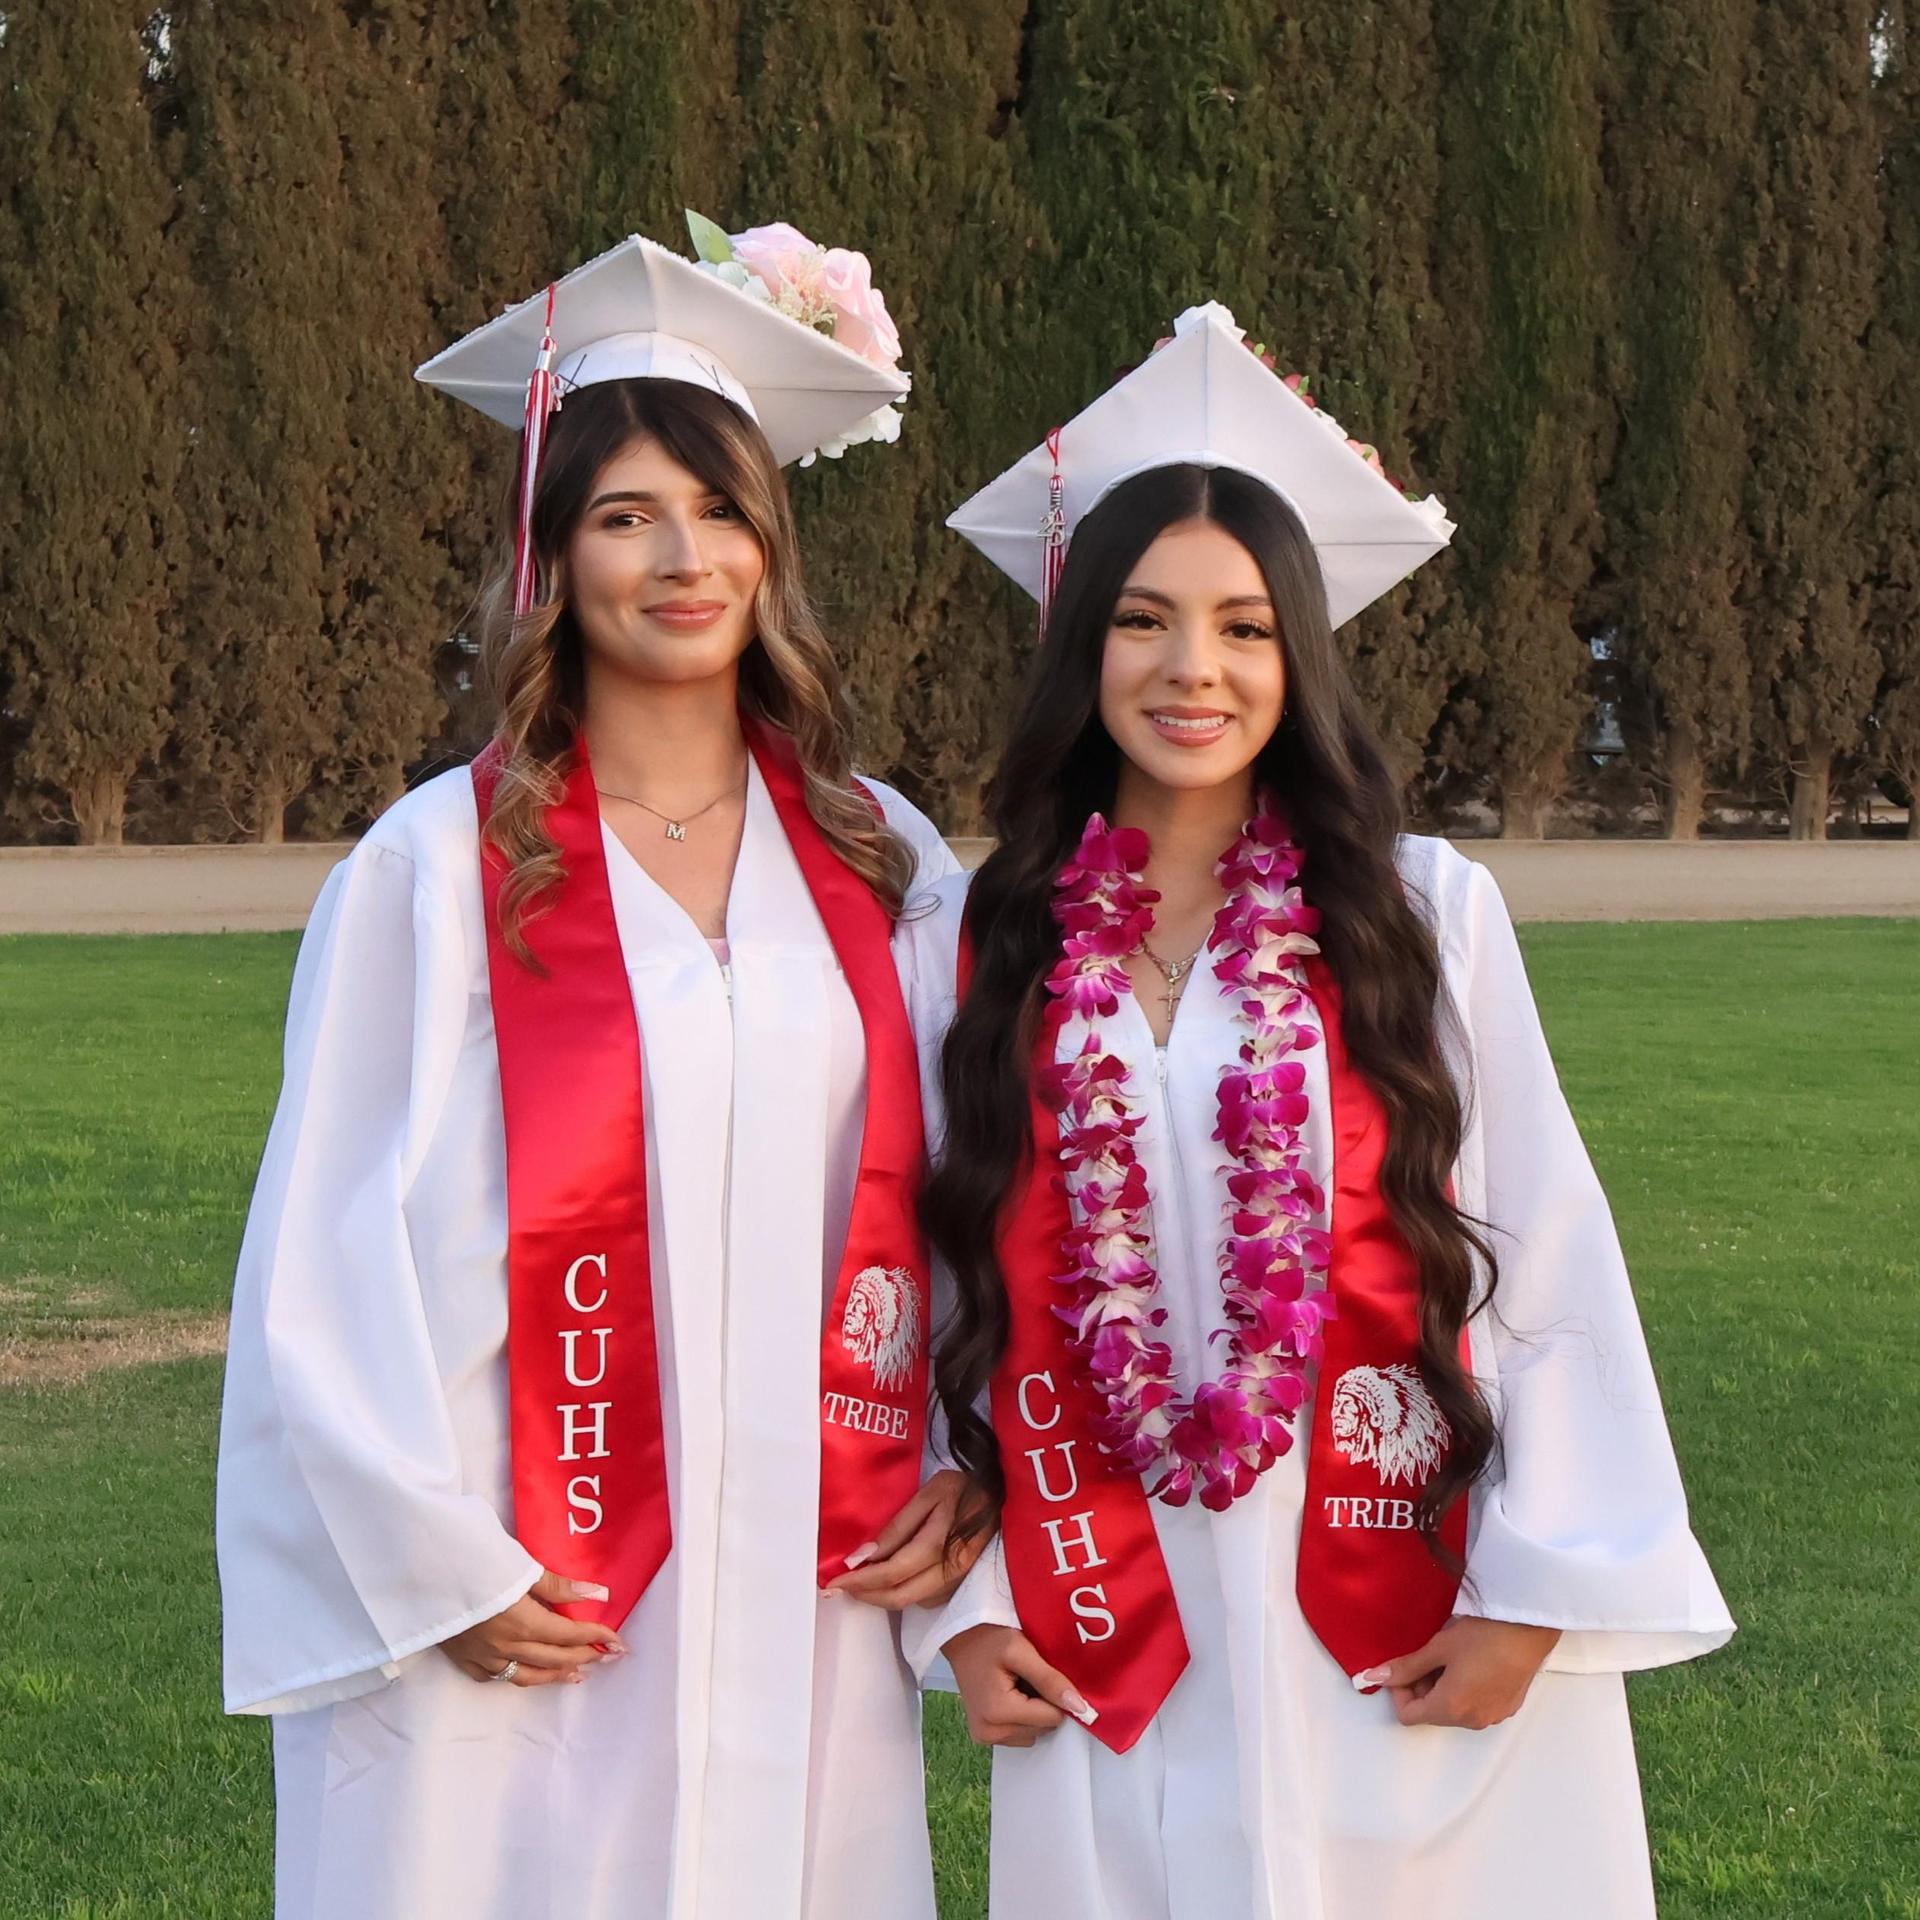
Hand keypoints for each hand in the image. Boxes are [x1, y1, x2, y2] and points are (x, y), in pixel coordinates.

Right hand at [438, 1568, 627, 1687]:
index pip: (569, 1635)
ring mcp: (482, 1657)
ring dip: (556, 1674)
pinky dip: (518, 1675)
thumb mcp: (519, 1565)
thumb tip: (599, 1594)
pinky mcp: (462, 1659)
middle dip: (585, 1656)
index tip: (618, 1641)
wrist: (419, 1572)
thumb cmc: (472, 1559)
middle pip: (554, 1658)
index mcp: (523, 1622)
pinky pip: (495, 1676)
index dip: (596, 1637)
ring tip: (577, 1674)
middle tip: (607, 1656)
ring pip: (527, 1675)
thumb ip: (557, 1585)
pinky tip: (526, 1672)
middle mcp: (506, 1646)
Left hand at [824, 1468, 989, 1609]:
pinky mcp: (960, 1583)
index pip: (892, 1573)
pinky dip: (902, 1593)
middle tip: (842, 1588)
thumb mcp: (930, 1494)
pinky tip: (889, 1579)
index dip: (860, 1581)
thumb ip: (898, 1526)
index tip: (835, 1582)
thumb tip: (863, 1556)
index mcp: (940, 1543)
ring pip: (911, 1602)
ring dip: (882, 1597)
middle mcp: (950, 1570)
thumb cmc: (964, 1487)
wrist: (1003, 1496)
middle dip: (866, 1595)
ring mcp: (957, 1580)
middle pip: (899, 1597)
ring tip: (861, 1582)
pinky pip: (925, 1598)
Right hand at [945, 1624, 1096, 1746]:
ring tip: (1018, 1683)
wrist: (961, 1636)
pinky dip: (1021, 1716)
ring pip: (1033, 1733)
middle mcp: (989, 1733)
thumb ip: (1050, 1680)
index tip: (1044, 1673)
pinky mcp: (984, 1736)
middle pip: (1043, 1728)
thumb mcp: (1021, 1650)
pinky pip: (1019, 1734)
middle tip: (1027, 1676)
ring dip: (1033, 1711)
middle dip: (1043, 1703)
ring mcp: (985, 1737)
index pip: (1052, 1718)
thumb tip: (1080, 1708)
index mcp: (998, 1712)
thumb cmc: (988, 1637)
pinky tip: (1011, 1694)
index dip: (1055, 1695)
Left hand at [1358, 1616, 1561, 1729]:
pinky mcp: (1507, 1707)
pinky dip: (1464, 1691)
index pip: (1408, 1716)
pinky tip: (1470, 1663)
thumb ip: (1405, 1666)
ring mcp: (1493, 1716)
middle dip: (1421, 1688)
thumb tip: (1373, 1677)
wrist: (1529, 1628)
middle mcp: (1472, 1721)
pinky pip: (1475, 1706)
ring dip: (1442, 1689)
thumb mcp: (1438, 1648)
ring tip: (1449, 1657)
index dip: (1399, 1690)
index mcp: (1450, 1709)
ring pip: (1454, 1711)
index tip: (1405, 1666)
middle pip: (1432, 1714)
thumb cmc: (1483, 1635)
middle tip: (1426, 1656)